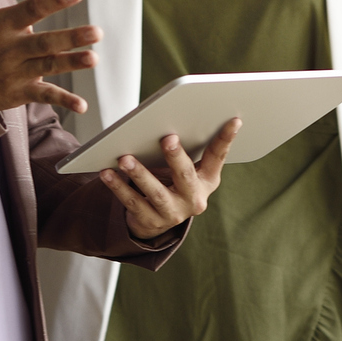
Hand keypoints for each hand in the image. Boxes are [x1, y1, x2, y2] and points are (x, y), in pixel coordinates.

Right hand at [0, 0, 99, 112]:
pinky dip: (63, 101)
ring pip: (47, 67)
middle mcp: (9, 49)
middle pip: (44, 43)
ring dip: (71, 63)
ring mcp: (15, 72)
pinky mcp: (18, 92)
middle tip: (96, 32)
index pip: (31, 9)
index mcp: (1, 24)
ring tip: (94, 58)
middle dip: (70, 38)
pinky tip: (83, 105)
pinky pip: (43, 96)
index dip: (54, 1)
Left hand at [101, 119, 241, 239]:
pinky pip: (132, 203)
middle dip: (176, 156)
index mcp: (207, 180)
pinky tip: (107, 173)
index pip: (218, 156)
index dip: (226, 138)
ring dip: (139, 174)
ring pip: (155, 192)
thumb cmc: (172, 181)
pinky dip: (118, 187)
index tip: (234, 120)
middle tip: (167, 138)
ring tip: (125, 158)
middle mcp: (194, 199)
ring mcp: (173, 213)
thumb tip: (169, 118)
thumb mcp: (186, 169)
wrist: (157, 219)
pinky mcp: (151, 222)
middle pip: (185, 175)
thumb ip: (184, 149)